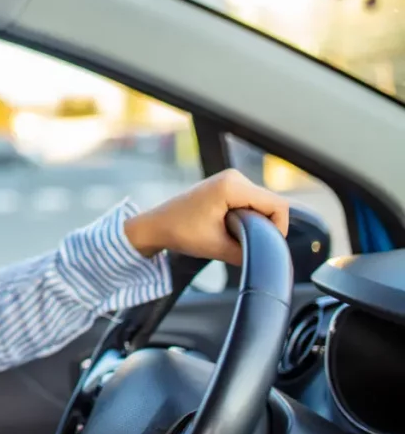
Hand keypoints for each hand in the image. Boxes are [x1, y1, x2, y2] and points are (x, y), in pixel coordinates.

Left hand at [124, 169, 289, 264]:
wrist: (156, 225)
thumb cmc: (180, 232)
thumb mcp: (218, 248)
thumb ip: (248, 252)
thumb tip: (268, 256)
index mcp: (232, 186)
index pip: (278, 205)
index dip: (278, 228)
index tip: (264, 245)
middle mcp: (234, 176)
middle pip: (271, 203)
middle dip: (265, 226)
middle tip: (246, 243)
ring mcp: (230, 179)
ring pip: (262, 203)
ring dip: (255, 222)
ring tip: (233, 235)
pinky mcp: (226, 185)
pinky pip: (250, 201)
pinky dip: (247, 217)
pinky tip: (230, 228)